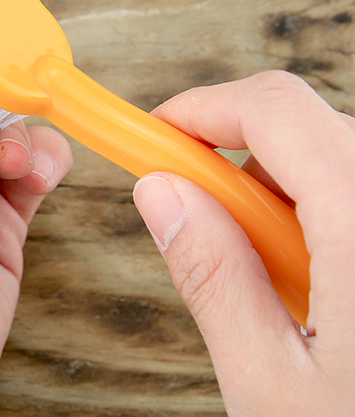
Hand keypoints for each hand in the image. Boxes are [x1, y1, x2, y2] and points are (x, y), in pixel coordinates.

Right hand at [133, 71, 354, 415]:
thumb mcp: (273, 383)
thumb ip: (213, 277)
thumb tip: (161, 194)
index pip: (277, 112)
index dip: (202, 108)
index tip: (154, 136)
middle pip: (311, 126)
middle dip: (234, 153)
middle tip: (191, 210)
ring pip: (340, 158)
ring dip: (281, 191)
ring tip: (264, 273)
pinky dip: (323, 216)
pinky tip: (316, 285)